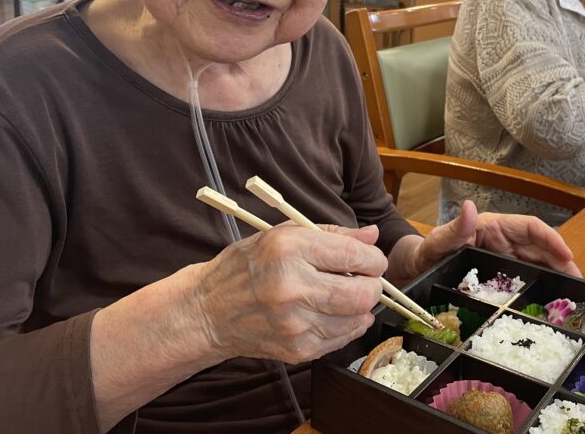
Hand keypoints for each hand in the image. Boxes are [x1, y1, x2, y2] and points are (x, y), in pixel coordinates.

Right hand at [190, 223, 385, 363]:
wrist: (210, 311)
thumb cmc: (248, 266)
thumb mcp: (284, 234)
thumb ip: (333, 234)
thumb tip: (372, 234)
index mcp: (289, 250)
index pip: (355, 256)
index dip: (374, 258)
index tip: (372, 259)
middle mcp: (293, 288)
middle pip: (363, 294)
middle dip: (374, 285)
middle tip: (365, 278)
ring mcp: (295, 324)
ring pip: (358, 319)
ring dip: (361, 306)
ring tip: (345, 294)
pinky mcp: (298, 349)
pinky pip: (342, 338)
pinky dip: (347, 324)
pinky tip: (331, 312)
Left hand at [410, 201, 580, 277]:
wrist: (415, 272)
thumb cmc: (425, 253)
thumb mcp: (437, 242)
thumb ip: (454, 228)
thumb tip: (471, 207)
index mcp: (492, 226)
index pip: (530, 227)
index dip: (551, 239)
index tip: (567, 255)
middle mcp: (502, 241)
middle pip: (540, 248)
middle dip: (562, 261)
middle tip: (579, 283)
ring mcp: (503, 259)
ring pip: (537, 264)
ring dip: (556, 275)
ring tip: (574, 293)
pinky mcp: (501, 277)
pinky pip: (526, 280)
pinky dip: (542, 287)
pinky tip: (552, 301)